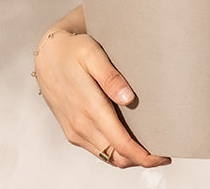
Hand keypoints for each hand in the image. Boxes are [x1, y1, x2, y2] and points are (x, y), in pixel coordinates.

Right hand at [34, 26, 171, 168]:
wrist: (46, 55)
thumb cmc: (71, 51)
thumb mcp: (92, 54)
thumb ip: (110, 77)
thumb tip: (129, 98)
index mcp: (89, 108)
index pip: (122, 144)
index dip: (145, 155)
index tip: (163, 154)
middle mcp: (81, 125)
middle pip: (117, 157)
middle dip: (142, 158)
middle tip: (162, 149)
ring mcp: (75, 131)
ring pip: (108, 157)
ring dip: (129, 156)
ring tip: (149, 144)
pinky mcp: (72, 132)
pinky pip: (97, 151)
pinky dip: (114, 151)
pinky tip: (127, 139)